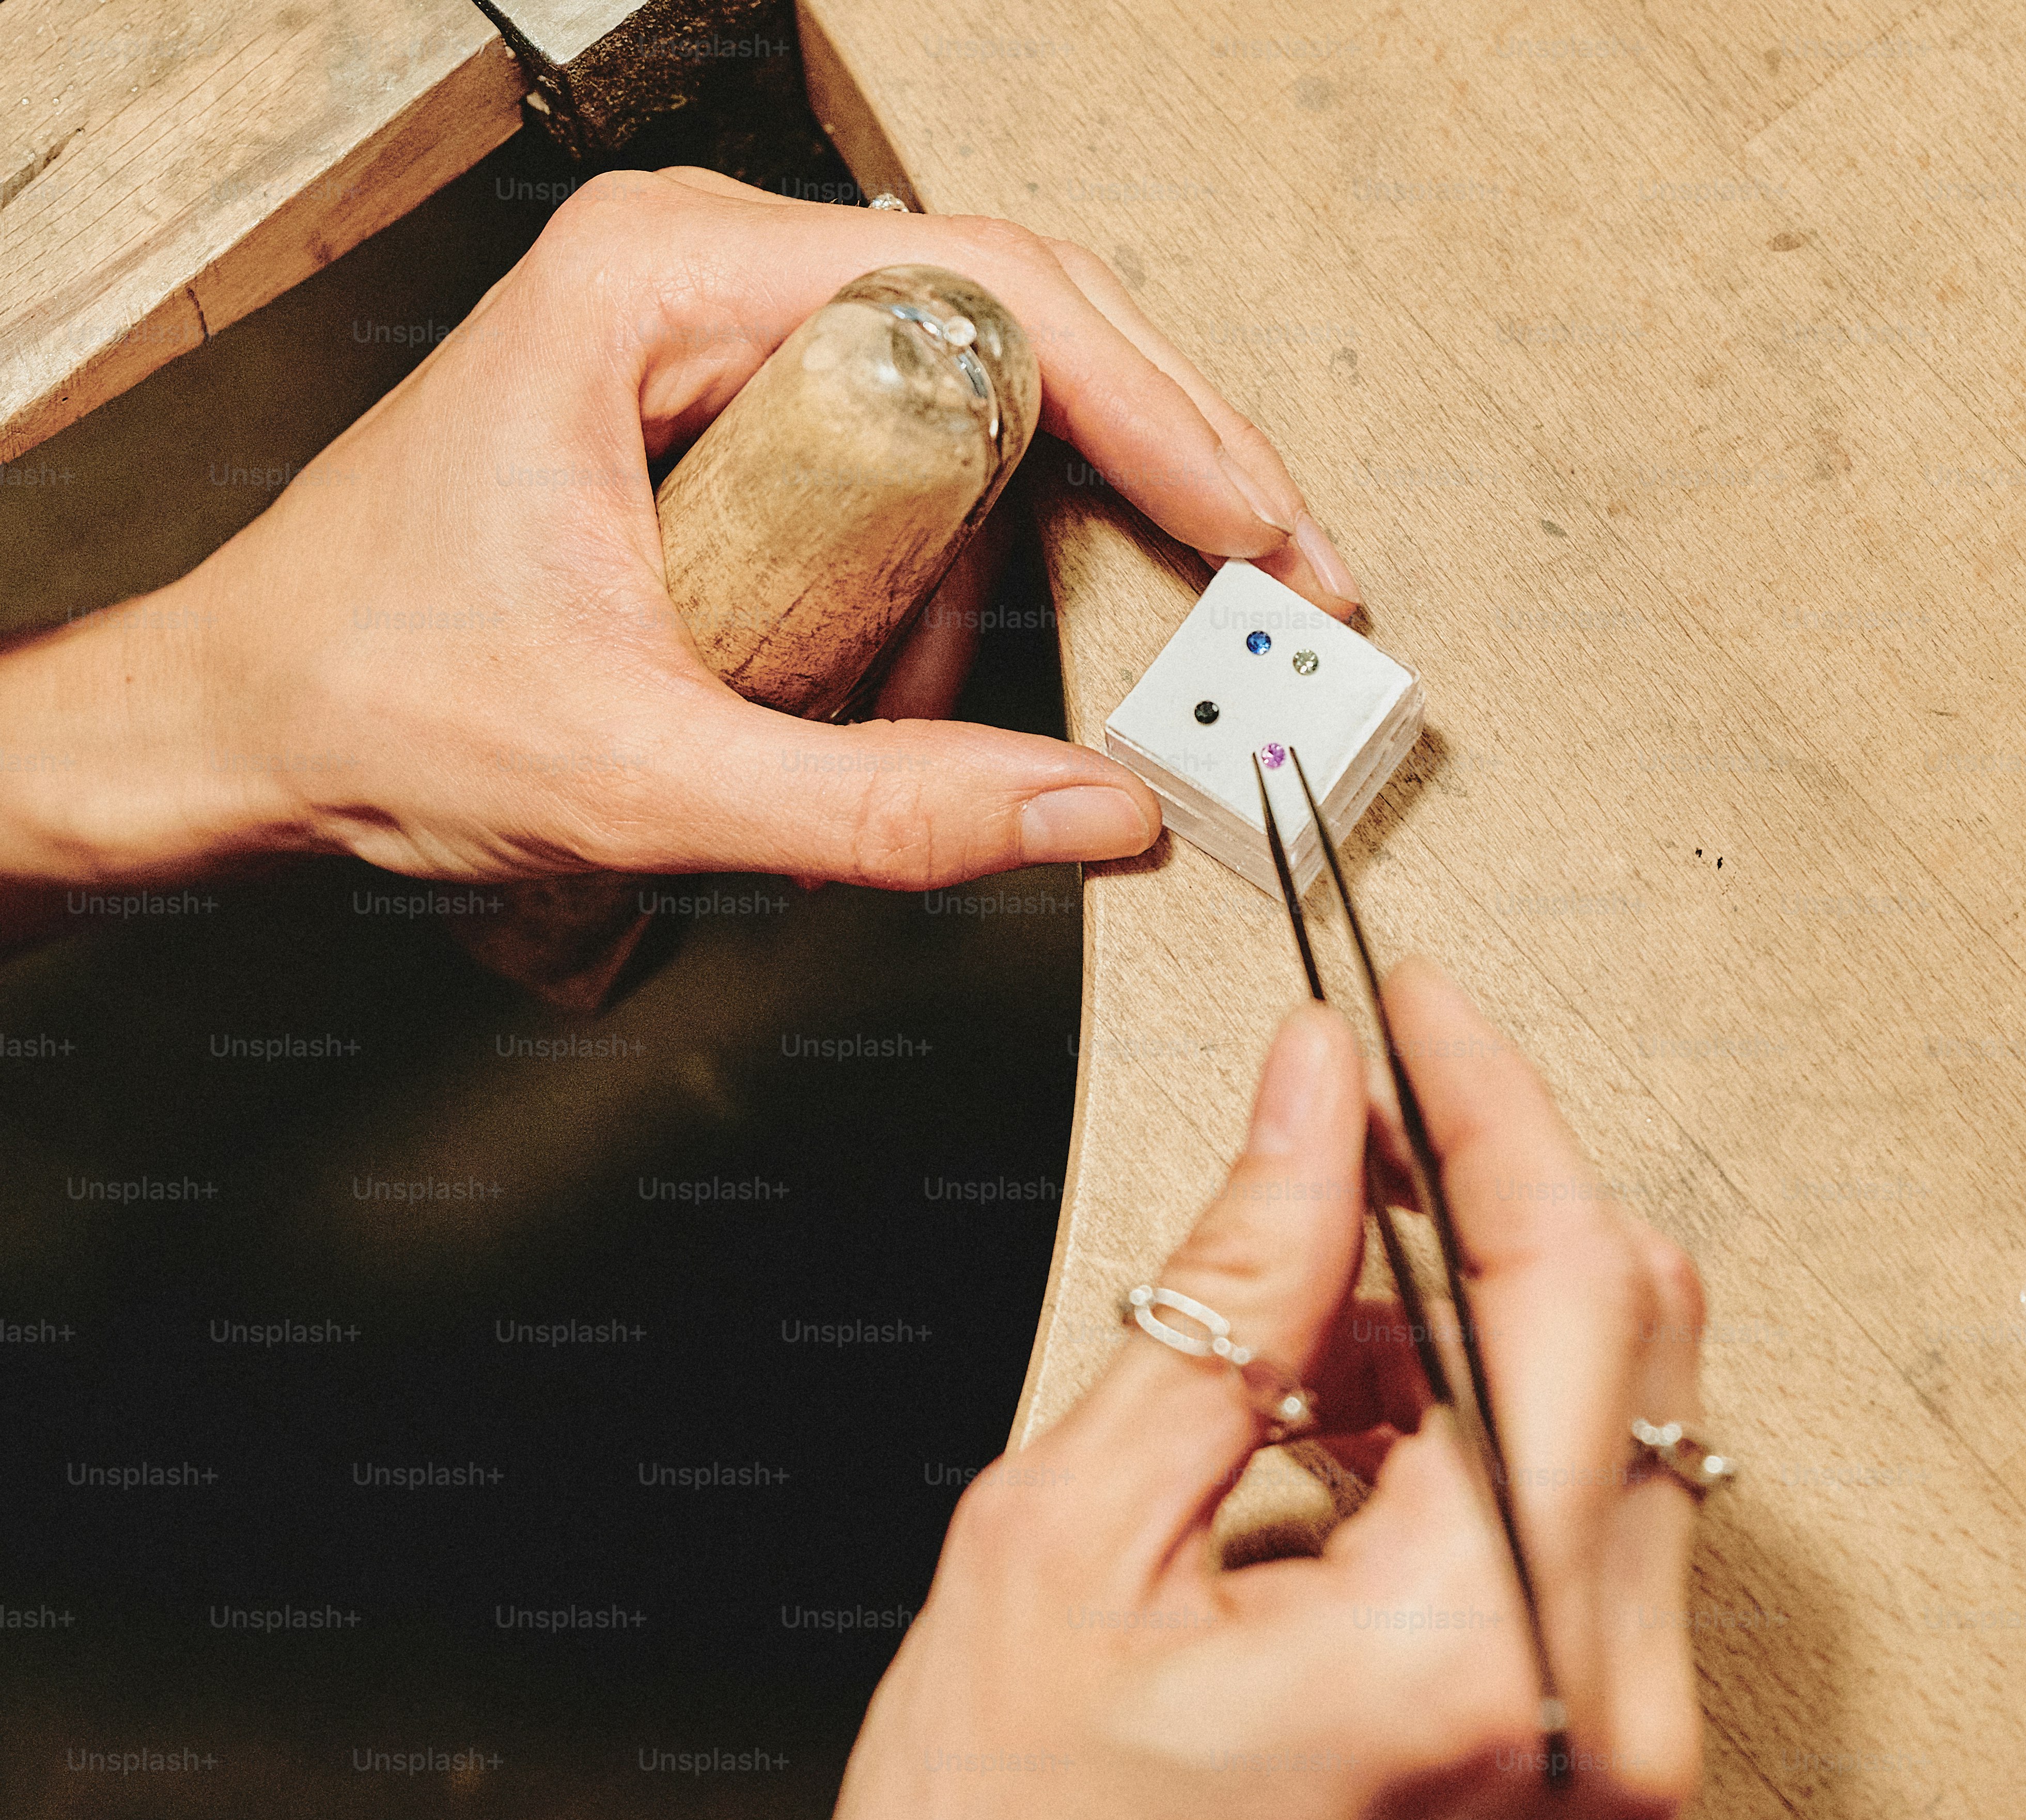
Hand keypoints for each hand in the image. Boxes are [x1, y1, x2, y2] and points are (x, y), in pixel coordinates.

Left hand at [0, 168, 1362, 897]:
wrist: (239, 727)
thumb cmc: (368, 697)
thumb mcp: (639, 778)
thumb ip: (881, 808)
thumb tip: (1099, 813)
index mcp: (668, 283)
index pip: (995, 293)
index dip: (1164, 415)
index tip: (1264, 531)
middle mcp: (710, 278)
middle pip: (1020, 333)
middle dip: (1147, 479)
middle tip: (1258, 595)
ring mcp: (729, 343)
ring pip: (978, 417)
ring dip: (1002, 578)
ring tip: (892, 710)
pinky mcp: (742, 422)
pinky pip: (916, 478)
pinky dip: (943, 599)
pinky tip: (870, 691)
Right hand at [813, 959, 1709, 1819]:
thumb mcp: (1070, 1540)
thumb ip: (1228, 1292)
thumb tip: (1311, 1106)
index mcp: (1471, 1655)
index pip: (1568, 1278)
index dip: (1491, 1103)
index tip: (1420, 1012)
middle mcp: (1591, 1729)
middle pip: (1633, 1342)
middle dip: (1493, 1199)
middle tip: (1355, 1134)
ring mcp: (1608, 1781)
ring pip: (1617, 1435)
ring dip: (1477, 1328)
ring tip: (1302, 1323)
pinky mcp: (1588, 1801)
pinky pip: (1591, 1551)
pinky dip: (1483, 1451)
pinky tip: (1346, 1440)